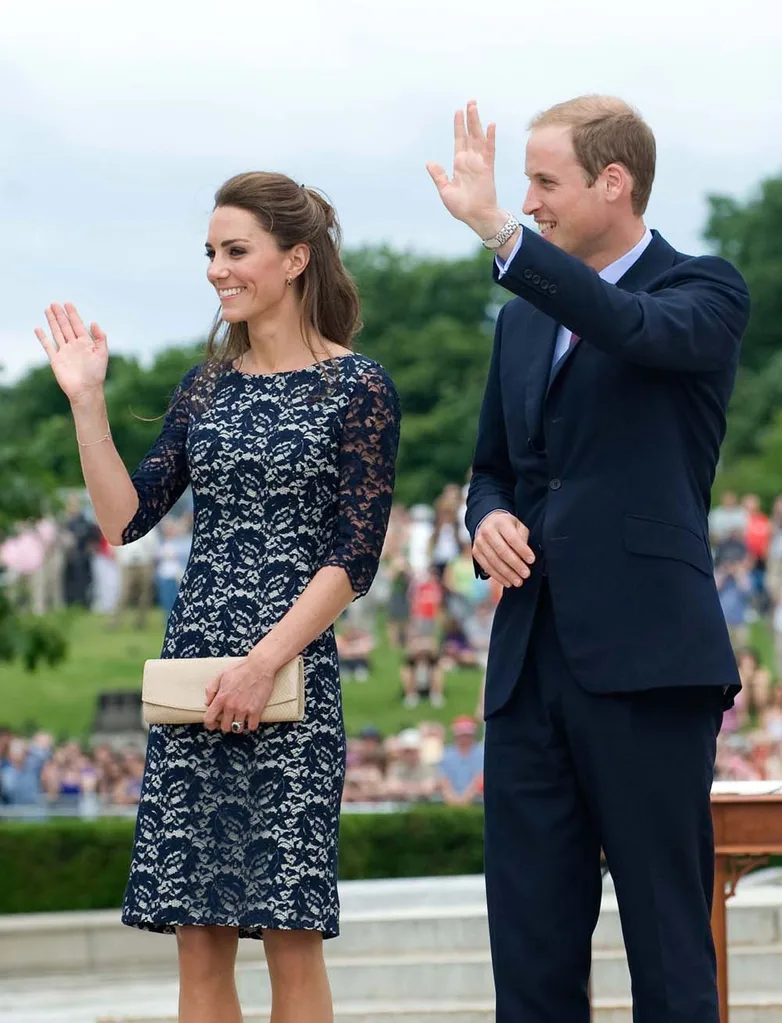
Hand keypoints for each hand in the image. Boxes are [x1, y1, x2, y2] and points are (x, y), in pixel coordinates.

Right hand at [34, 303, 108, 403]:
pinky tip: (38, 329)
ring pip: (57, 333)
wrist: (85, 390)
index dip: (73, 314)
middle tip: (54, 303)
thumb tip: (94, 322)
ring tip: (48, 310)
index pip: (78, 325)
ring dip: (52, 322)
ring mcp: (64, 352)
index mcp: (86, 343)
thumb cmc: (96, 374)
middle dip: (60, 315)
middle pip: (66, 326)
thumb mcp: (102, 354)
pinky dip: (43, 338)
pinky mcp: (56, 360)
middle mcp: (74, 346)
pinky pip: (48, 346)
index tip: (67, 303)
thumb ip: (100, 338)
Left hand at [203, 656, 276, 732]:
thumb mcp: (221, 675)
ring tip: (240, 720)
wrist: (260, 666)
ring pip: (238, 729)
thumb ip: (211, 689)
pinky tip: (250, 719)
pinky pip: (252, 727)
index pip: (209, 719)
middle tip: (229, 720)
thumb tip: (207, 703)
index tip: (213, 724)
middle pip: (225, 727)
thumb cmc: (241, 669)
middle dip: (225, 725)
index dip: (210, 724)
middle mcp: (231, 706)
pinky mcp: (256, 710)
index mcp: (221, 698)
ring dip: (238, 726)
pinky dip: (251, 725)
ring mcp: (244, 709)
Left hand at [426, 100, 507, 237]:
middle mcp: (470, 160)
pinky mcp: (488, 168)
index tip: (458, 112)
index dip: (458, 126)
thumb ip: (439, 176)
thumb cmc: (462, 207)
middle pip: (470, 135)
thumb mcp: (445, 191)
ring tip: (474, 107)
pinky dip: (490, 138)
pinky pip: (490, 150)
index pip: (459, 141)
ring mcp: (480, 163)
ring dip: (476, 122)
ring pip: (478, 138)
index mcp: (460, 165)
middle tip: (470, 102)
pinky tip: (491, 125)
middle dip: (469, 119)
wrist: (476, 217)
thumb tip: (430, 163)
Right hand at [473, 511, 535, 587]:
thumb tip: (525, 557)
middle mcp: (487, 531)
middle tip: (526, 574)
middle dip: (515, 565)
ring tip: (518, 582)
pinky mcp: (476, 552)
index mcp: (501, 523)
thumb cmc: (507, 527)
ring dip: (507, 574)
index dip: (522, 550)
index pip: (512, 538)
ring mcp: (479, 542)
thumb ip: (522, 539)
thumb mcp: (518, 526)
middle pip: (502, 551)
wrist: (488, 523)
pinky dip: (498, 576)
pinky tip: (507, 582)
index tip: (532, 560)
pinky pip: (486, 567)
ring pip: (494, 561)